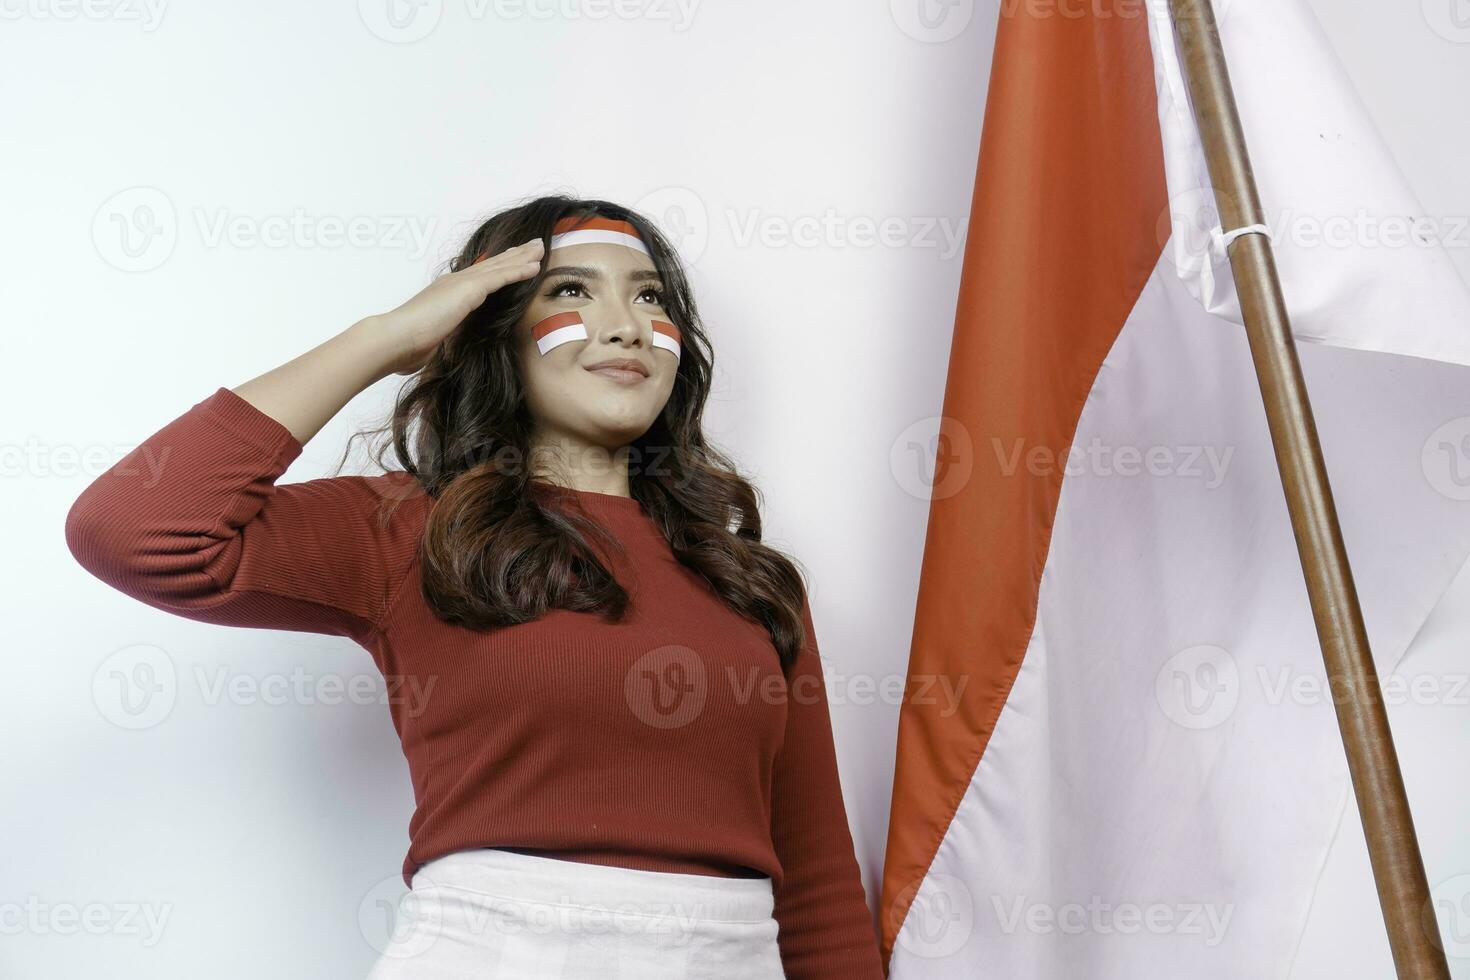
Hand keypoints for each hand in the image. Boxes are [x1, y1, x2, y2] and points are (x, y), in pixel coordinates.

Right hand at [370, 237, 544, 375]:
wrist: (396, 338)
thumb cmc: (408, 344)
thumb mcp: (434, 340)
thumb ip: (445, 338)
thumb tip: (444, 351)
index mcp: (448, 292)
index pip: (480, 276)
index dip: (499, 266)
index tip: (514, 258)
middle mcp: (456, 282)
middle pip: (492, 264)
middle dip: (515, 253)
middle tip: (534, 244)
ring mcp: (461, 284)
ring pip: (499, 265)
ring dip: (523, 256)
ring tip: (541, 247)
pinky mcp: (468, 290)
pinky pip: (500, 277)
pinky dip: (518, 271)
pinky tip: (535, 267)